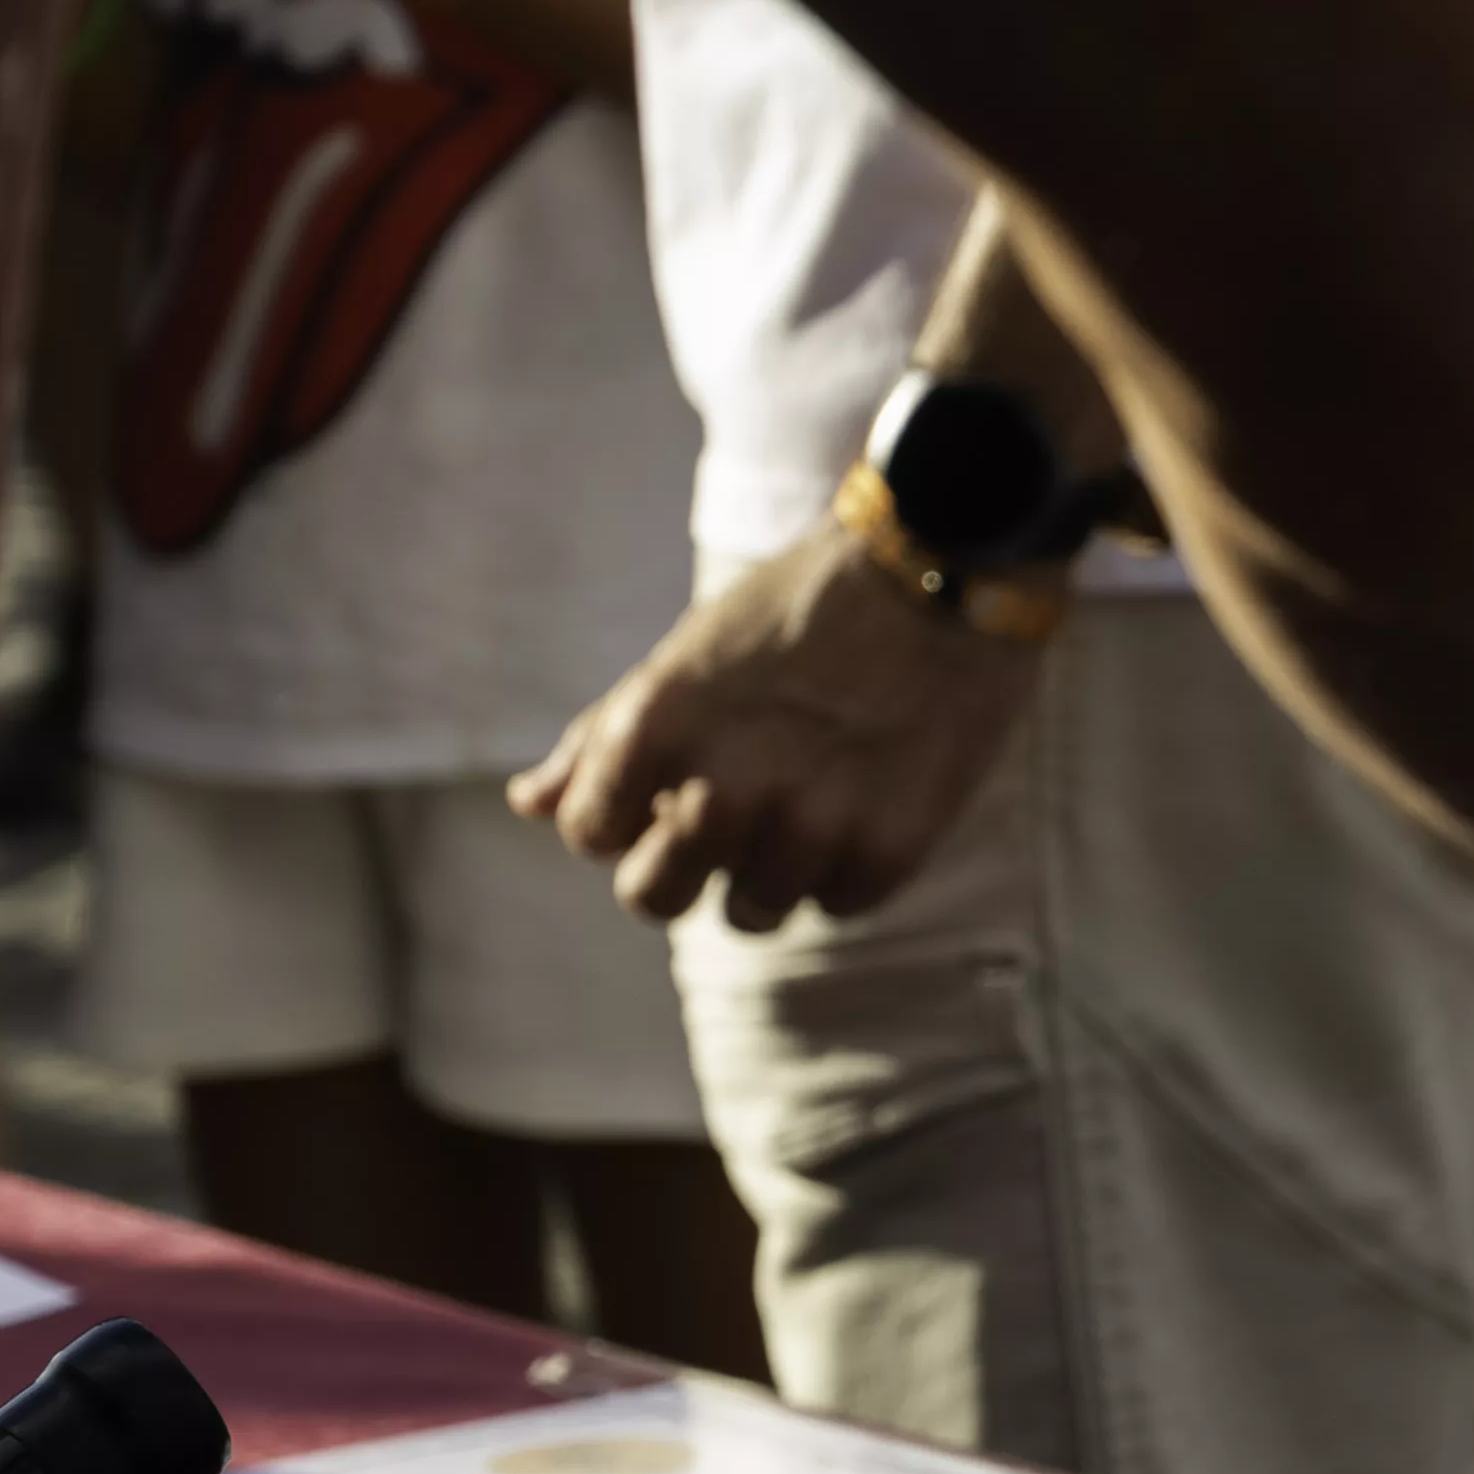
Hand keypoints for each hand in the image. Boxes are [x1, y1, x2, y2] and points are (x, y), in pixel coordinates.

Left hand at [510, 524, 1043, 926]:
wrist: (943, 562)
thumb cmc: (799, 609)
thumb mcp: (686, 658)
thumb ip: (602, 738)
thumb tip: (530, 804)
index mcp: (656, 724)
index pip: (590, 833)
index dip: (626, 816)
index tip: (670, 784)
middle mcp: (721, 784)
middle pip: (653, 899)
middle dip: (686, 864)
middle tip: (739, 810)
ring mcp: (808, 824)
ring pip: (753, 911)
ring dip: (776, 866)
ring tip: (817, 789)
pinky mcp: (887, 850)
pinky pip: (838, 905)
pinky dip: (850, 864)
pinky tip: (871, 794)